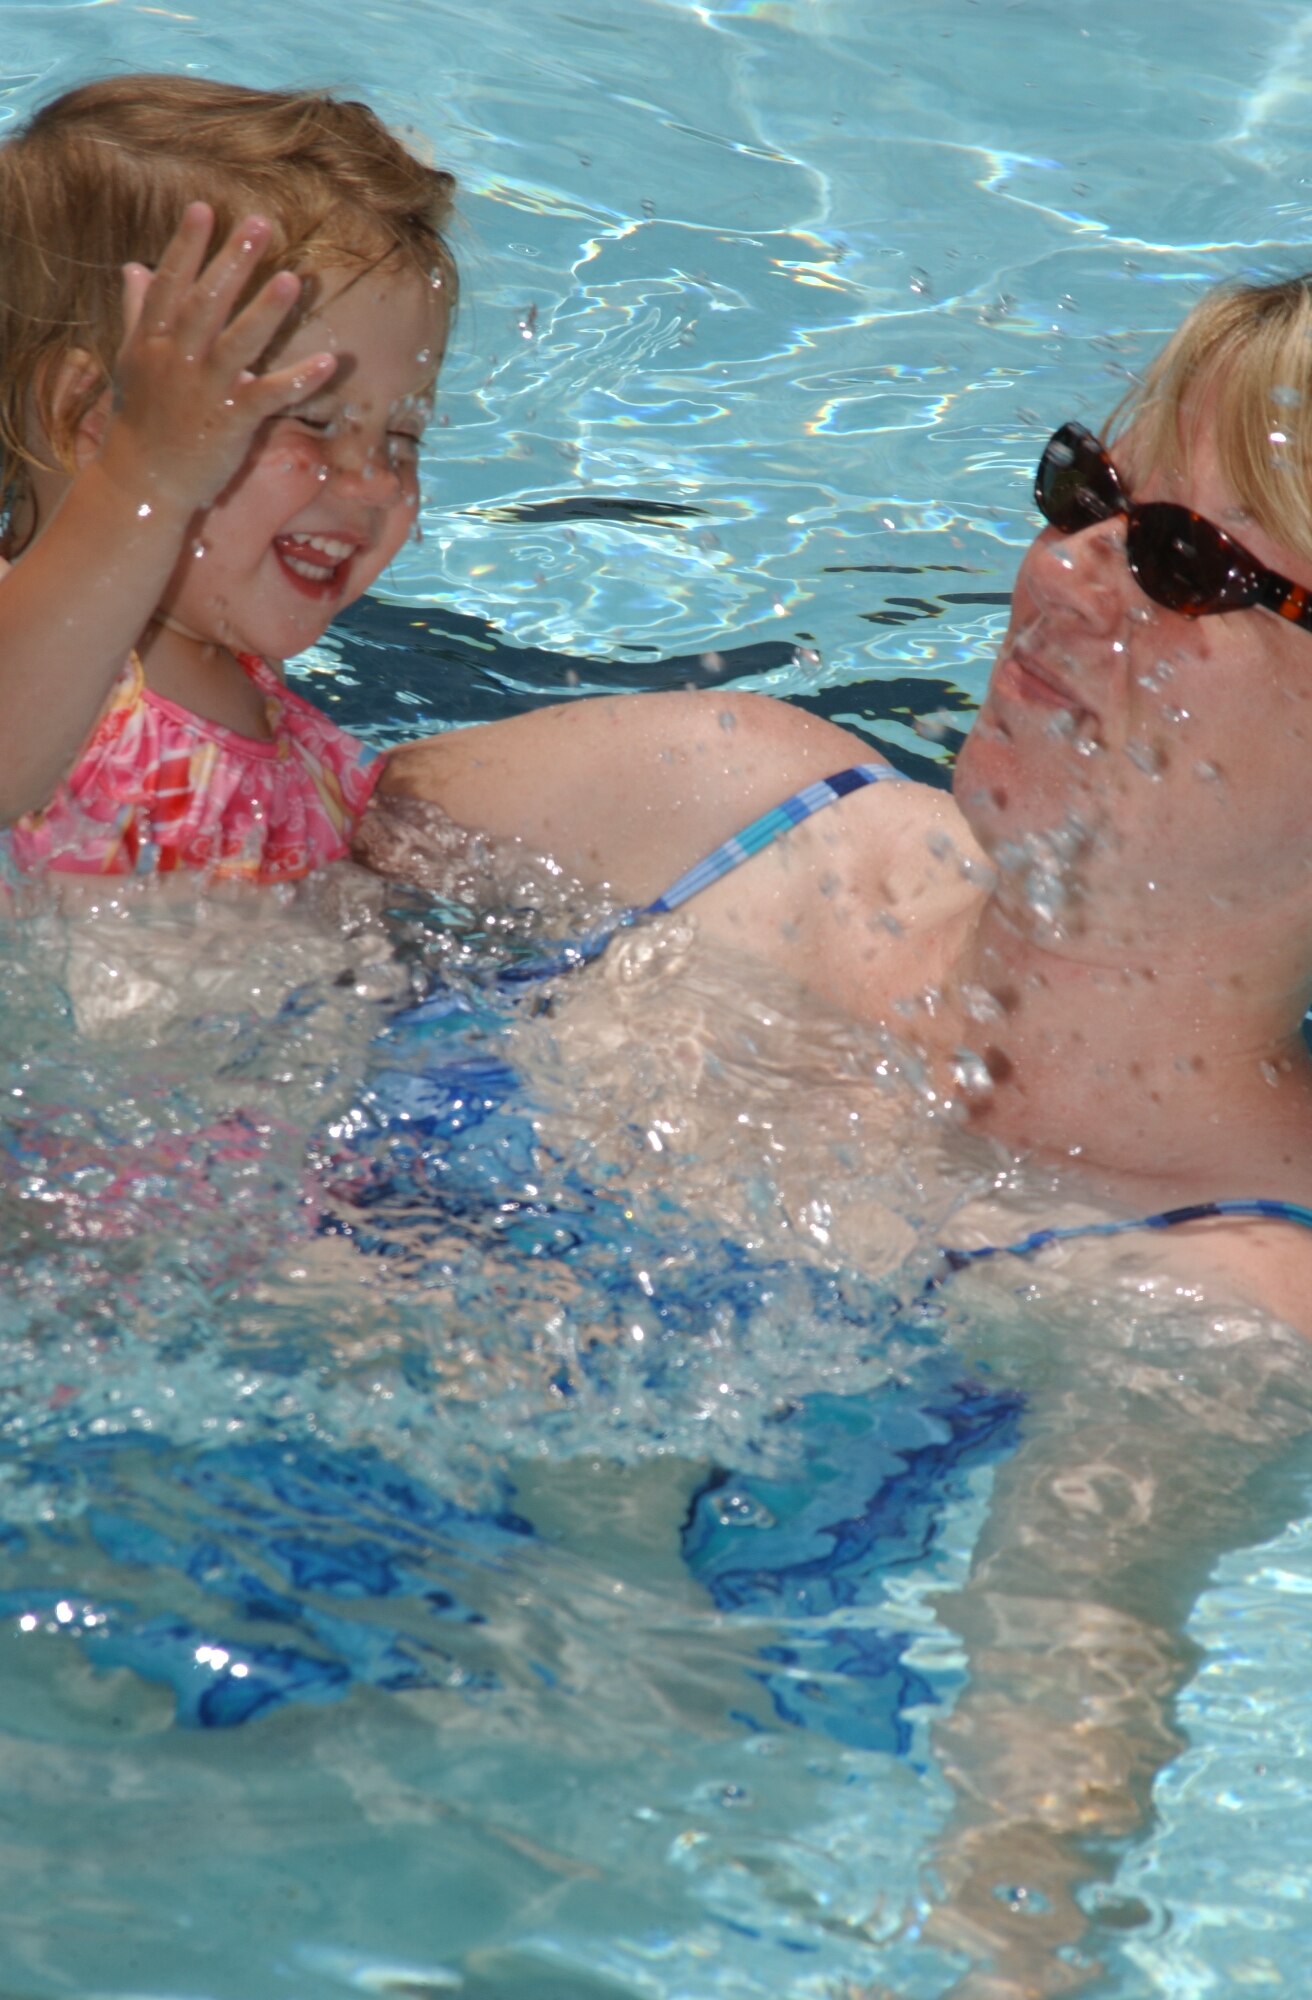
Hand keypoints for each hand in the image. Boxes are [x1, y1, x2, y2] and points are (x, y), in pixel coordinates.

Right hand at [101, 202, 335, 512]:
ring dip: (266, 311)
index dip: (186, 246)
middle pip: (206, 302)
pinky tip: (327, 361)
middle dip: (232, 262)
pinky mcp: (229, 422)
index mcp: (153, 341)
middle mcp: (177, 360)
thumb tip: (133, 266)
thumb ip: (137, 312)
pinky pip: (269, 396)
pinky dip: (298, 380)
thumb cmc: (141, 420)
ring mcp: (204, 391)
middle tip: (259, 223)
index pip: (169, 285)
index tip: (204, 210)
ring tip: (292, 278)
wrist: (143, 482)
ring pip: (237, 344)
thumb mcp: (131, 361)